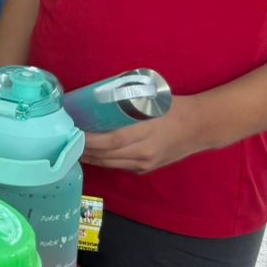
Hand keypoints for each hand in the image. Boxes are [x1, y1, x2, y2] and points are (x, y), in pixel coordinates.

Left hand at [81, 95, 213, 173]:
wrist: (200, 128)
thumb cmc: (173, 107)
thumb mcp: (150, 100)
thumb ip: (126, 103)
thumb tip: (96, 96)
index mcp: (146, 133)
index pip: (111, 140)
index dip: (90, 139)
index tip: (73, 130)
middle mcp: (144, 153)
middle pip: (107, 155)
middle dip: (83, 149)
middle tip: (65, 139)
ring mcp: (145, 163)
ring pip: (110, 164)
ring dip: (90, 157)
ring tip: (72, 147)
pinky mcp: (146, 169)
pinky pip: (119, 166)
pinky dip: (102, 161)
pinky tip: (90, 154)